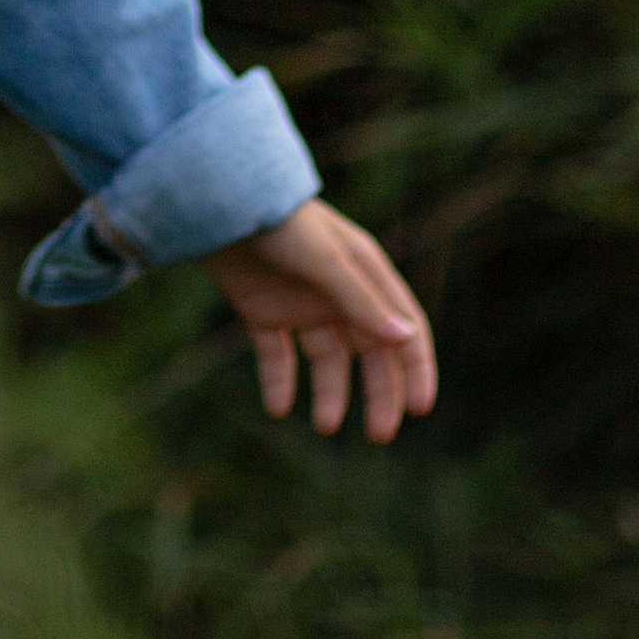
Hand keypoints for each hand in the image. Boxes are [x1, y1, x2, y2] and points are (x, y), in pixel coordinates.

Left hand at [200, 197, 437, 441]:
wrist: (219, 202)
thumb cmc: (279, 222)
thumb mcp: (323, 261)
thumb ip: (360, 300)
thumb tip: (405, 339)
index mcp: (365, 275)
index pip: (404, 329)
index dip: (416, 368)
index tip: (420, 409)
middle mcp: (338, 293)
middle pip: (370, 353)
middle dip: (378, 393)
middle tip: (379, 436)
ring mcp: (301, 303)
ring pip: (326, 360)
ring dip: (329, 393)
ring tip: (324, 426)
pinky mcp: (263, 310)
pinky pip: (277, 354)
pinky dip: (279, 381)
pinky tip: (278, 408)